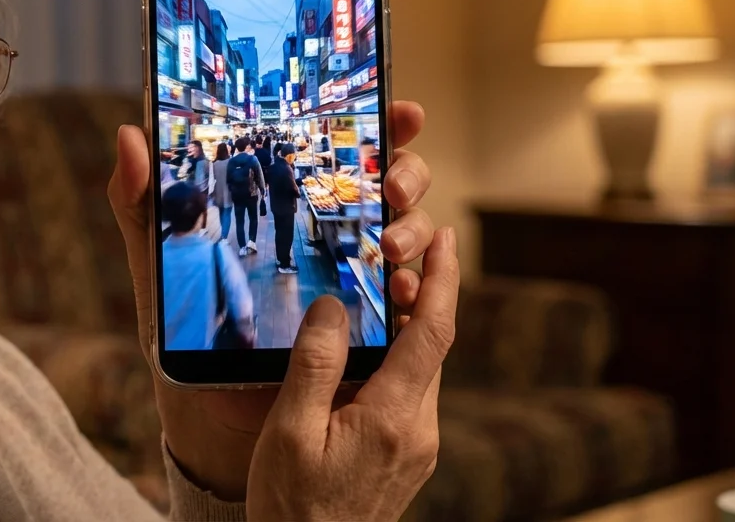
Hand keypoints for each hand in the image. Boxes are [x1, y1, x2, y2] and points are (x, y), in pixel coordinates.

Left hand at [108, 101, 442, 501]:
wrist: (205, 412)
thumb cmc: (182, 327)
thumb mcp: (159, 261)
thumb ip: (142, 203)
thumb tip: (131, 136)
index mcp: (289, 200)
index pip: (342, 148)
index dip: (382, 123)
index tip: (401, 111)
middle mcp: (331, 229)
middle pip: (392, 181)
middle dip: (407, 173)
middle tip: (390, 187)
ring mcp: (355, 275)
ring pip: (410, 232)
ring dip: (413, 228)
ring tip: (392, 242)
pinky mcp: (368, 326)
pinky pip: (411, 300)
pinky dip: (417, 288)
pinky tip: (405, 290)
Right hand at [247, 227, 457, 520]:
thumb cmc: (293, 504)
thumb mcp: (290, 431)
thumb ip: (315, 365)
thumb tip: (334, 307)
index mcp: (394, 418)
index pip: (432, 333)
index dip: (441, 280)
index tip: (444, 240)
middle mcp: (419, 430)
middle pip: (432, 346)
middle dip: (419, 295)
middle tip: (392, 255)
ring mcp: (417, 446)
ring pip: (421, 369)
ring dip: (405, 327)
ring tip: (377, 293)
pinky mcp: (406, 456)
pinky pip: (408, 392)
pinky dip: (395, 358)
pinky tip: (364, 350)